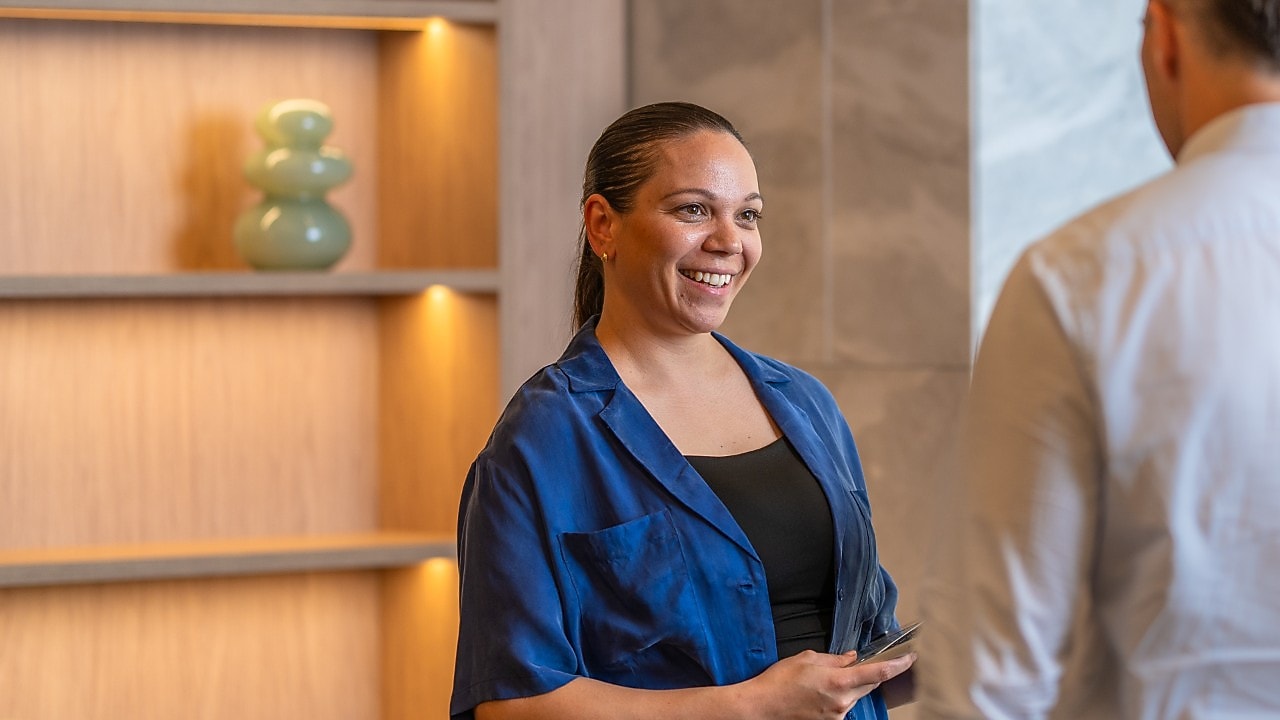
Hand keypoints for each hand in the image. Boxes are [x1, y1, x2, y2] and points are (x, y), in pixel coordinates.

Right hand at [739, 649, 916, 719]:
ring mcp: (837, 715)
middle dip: (870, 672)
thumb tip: (851, 658)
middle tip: (859, 662)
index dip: (899, 665)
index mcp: (838, 682)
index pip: (878, 673)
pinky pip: (843, 705)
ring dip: (850, 684)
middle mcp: (842, 702)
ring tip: (822, 679)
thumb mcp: (807, 659)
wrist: (762, 708)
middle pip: (869, 684)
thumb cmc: (779, 682)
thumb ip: (834, 659)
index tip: (911, 658)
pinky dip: (839, 695)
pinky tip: (819, 691)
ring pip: (856, 695)